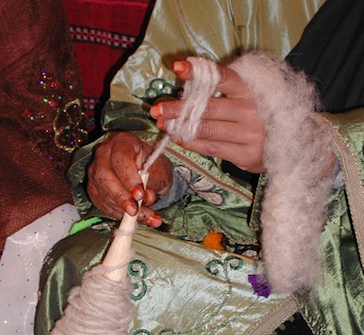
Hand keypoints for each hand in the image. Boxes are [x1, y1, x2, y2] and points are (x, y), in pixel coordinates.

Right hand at [87, 132, 172, 225]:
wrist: (146, 172)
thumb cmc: (153, 167)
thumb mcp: (159, 172)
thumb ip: (153, 183)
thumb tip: (146, 198)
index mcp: (123, 142)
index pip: (120, 157)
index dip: (129, 177)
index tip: (140, 194)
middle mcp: (104, 153)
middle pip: (104, 175)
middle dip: (120, 196)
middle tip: (134, 211)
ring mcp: (95, 170)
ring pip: (102, 191)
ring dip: (121, 210)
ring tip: (143, 218)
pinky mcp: (93, 188)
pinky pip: (101, 203)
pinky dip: (116, 213)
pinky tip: (131, 219)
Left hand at [150, 60, 265, 172]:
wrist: (292, 145)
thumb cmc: (261, 117)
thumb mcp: (248, 98)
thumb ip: (223, 94)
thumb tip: (186, 93)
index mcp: (250, 90)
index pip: (221, 77)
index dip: (197, 72)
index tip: (176, 67)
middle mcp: (251, 110)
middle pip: (207, 107)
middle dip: (178, 108)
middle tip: (156, 109)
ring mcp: (249, 133)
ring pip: (207, 129)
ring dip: (181, 127)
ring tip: (163, 125)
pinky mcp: (246, 153)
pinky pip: (212, 148)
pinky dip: (192, 143)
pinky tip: (179, 138)